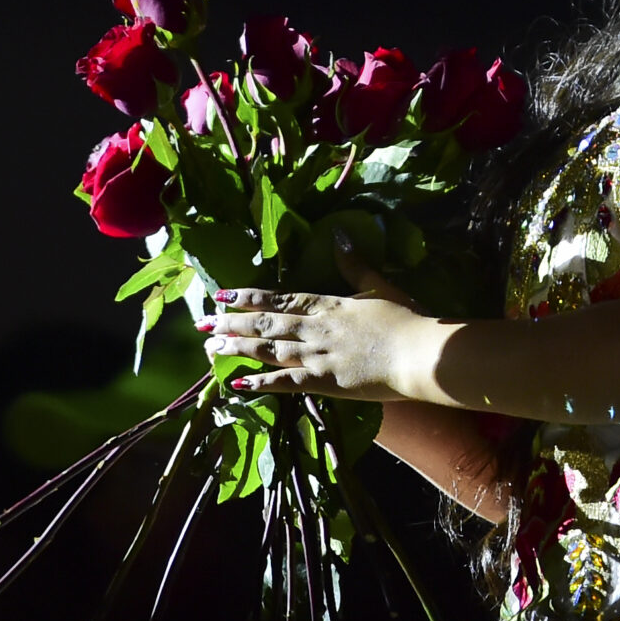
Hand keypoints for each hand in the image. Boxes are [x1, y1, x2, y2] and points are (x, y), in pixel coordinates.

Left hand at [201, 236, 430, 401]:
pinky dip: (260, 384)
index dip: (249, 298)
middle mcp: (315, 328)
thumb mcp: (378, 286)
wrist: (418, 353)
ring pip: (268, 350)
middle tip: (201, 323)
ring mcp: (317, 357)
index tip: (222, 296)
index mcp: (328, 304)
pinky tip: (238, 385)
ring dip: (238, 348)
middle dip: (231, 323)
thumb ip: (354, 264)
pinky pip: (285, 384)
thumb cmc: (404, 318)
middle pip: (266, 324)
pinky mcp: (324, 383)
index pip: (280, 299)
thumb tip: (339, 235)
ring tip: (211, 347)